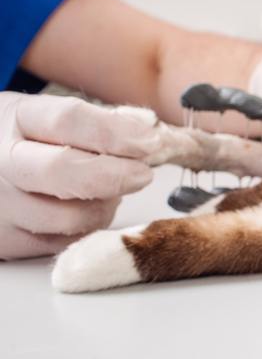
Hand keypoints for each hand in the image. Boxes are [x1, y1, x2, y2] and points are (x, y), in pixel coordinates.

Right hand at [0, 93, 158, 259]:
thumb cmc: (27, 142)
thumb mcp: (51, 117)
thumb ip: (101, 122)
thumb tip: (148, 131)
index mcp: (14, 116)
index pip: (68, 120)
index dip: (115, 133)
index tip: (151, 142)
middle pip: (62, 171)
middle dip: (115, 175)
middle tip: (143, 175)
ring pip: (67, 217)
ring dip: (103, 206)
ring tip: (111, 192)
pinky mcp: (5, 240)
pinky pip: (62, 242)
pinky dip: (86, 227)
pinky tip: (87, 209)